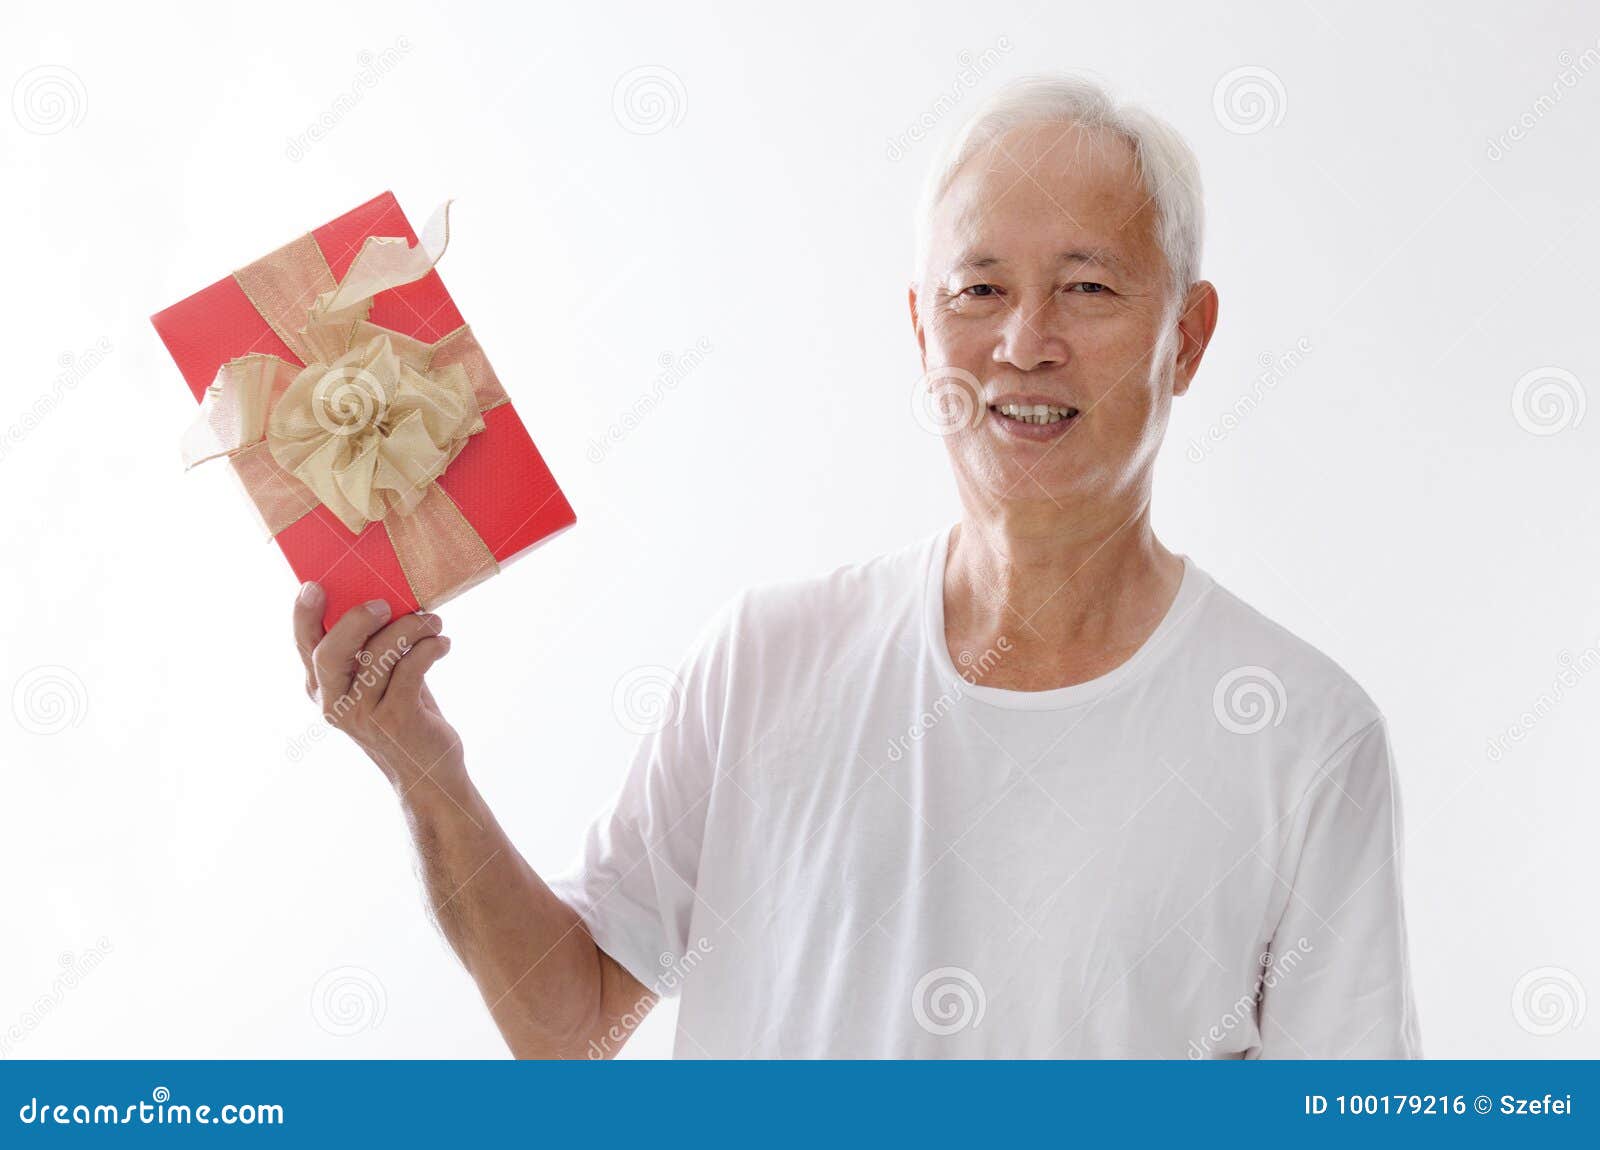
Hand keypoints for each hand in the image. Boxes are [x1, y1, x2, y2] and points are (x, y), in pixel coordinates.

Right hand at [293, 584, 464, 799]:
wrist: (428, 772)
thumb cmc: (404, 714)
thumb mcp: (379, 682)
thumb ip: (370, 648)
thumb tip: (386, 595)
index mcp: (323, 688)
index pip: (304, 647)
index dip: (303, 615)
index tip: (315, 586)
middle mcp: (335, 703)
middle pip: (330, 653)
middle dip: (356, 620)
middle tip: (385, 603)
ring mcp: (364, 714)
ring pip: (378, 655)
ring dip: (411, 628)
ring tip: (433, 621)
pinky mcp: (397, 719)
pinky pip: (410, 669)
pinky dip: (430, 648)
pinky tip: (442, 644)